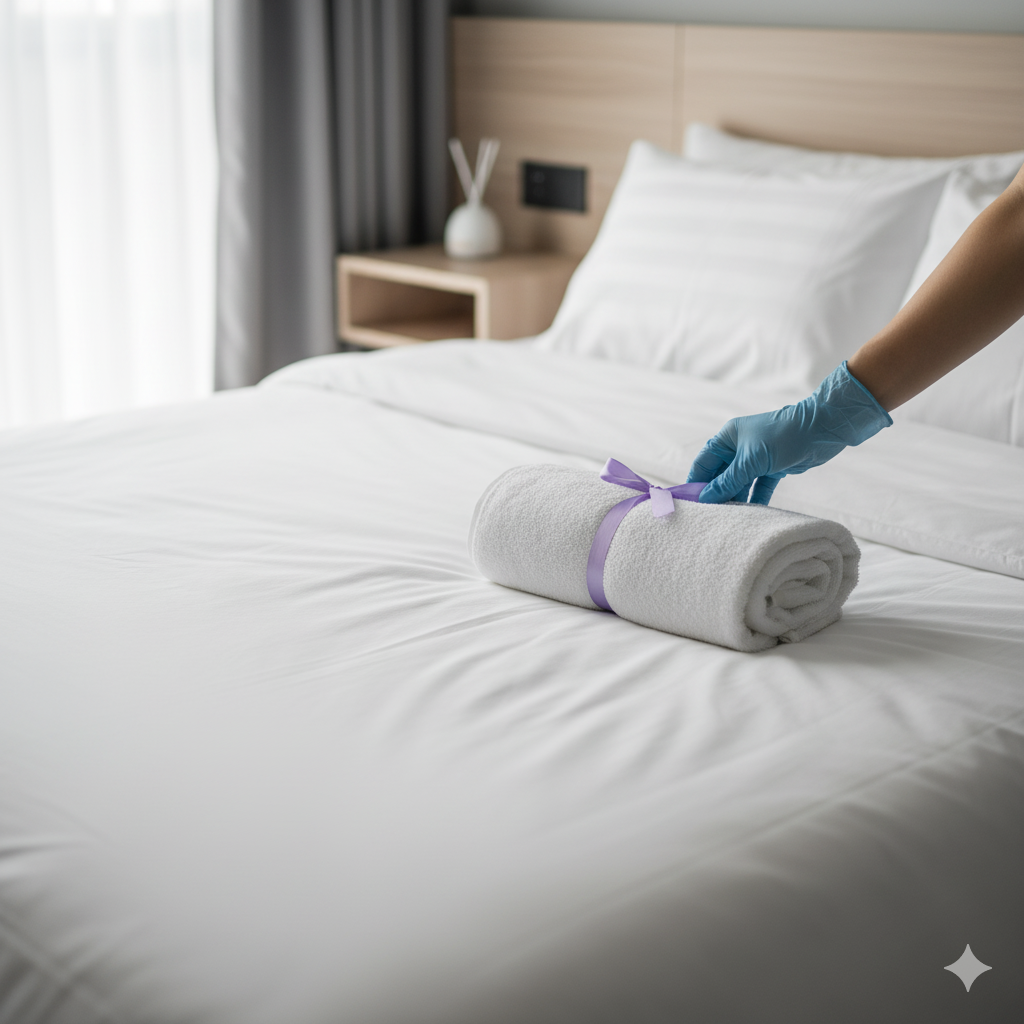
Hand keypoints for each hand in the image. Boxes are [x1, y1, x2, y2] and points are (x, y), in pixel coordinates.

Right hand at [687, 362, 891, 504]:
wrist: (823, 429)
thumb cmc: (783, 436)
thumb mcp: (751, 460)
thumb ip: (728, 481)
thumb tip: (706, 499)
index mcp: (728, 438)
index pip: (703, 463)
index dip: (695, 482)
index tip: (689, 504)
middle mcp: (739, 447)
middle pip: (720, 476)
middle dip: (716, 495)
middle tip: (709, 517)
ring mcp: (756, 458)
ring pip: (739, 484)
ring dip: (735, 499)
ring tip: (729, 520)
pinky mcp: (773, 468)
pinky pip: (758, 488)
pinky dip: (755, 500)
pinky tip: (750, 516)